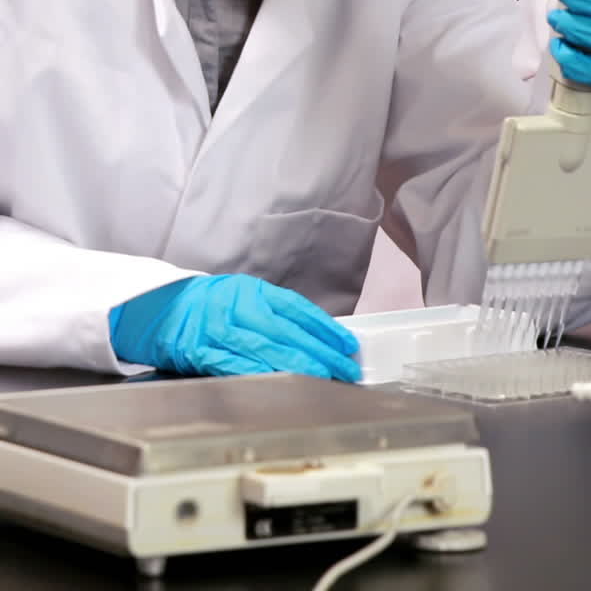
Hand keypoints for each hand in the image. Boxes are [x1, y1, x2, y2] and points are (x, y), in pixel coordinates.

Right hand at [109, 274, 360, 381]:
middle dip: (321, 352)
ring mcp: (218, 330)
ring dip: (300, 367)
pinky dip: (265, 377)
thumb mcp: (240, 298)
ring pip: (267, 351)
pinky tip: (285, 385)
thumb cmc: (204, 306)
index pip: (297, 309)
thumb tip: (314, 337)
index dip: (325, 328)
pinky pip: (238, 367)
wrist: (157, 309)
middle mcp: (237, 307)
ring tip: (326, 379)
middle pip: (288, 332)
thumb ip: (271, 313)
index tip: (347, 344)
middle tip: (346, 368)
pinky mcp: (201, 352)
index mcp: (250, 290)